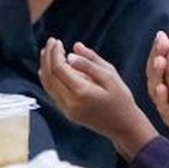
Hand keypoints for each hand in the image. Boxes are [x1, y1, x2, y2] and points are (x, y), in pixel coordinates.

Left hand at [37, 38, 156, 159]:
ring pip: (48, 85)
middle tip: (51, 42)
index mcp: (81, 92)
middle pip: (49, 76)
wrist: (124, 126)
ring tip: (47, 52)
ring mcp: (66, 109)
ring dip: (45, 67)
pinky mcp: (67, 113)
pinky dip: (47, 79)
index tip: (57, 41)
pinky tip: (47, 70)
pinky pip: (52, 93)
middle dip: (48, 57)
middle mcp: (70, 102)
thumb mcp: (111, 77)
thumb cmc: (121, 99)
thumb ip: (91, 63)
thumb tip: (72, 50)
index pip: (59, 68)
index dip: (55, 53)